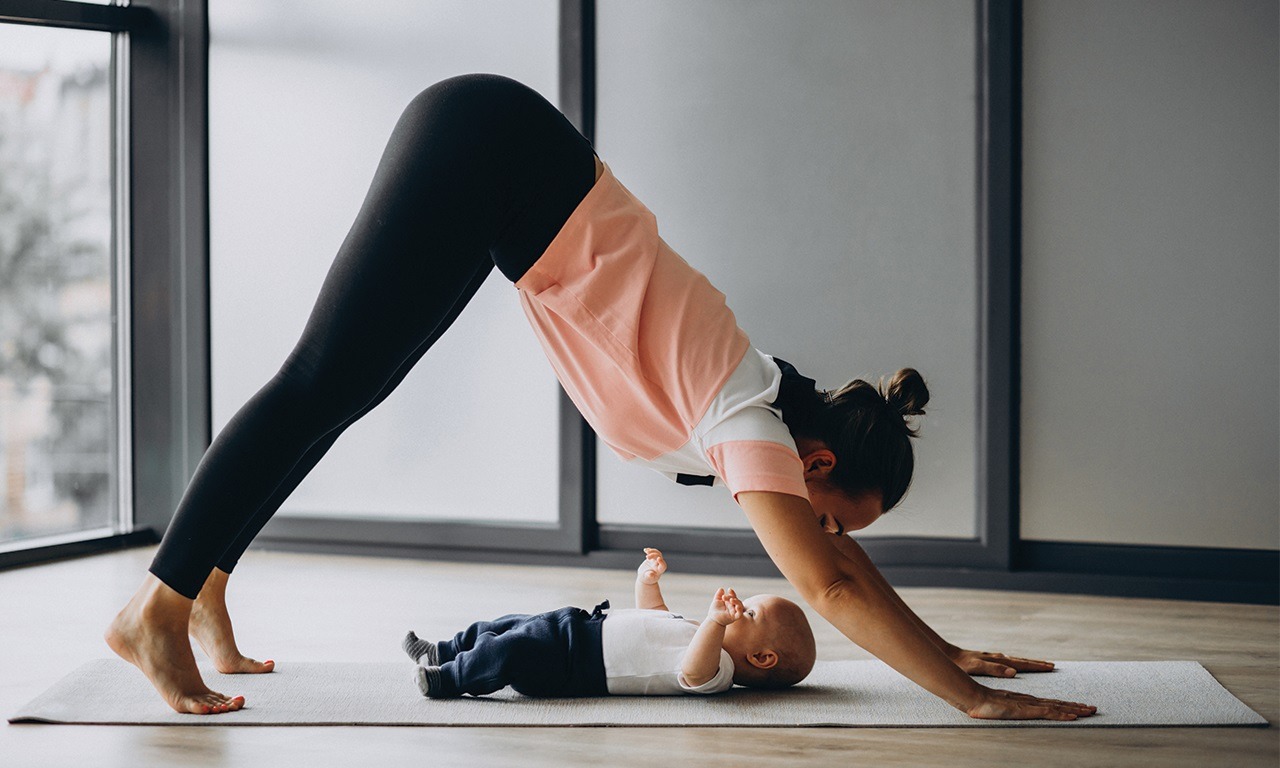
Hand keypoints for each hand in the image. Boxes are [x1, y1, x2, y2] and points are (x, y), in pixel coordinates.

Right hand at [636, 548, 666, 584]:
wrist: (644, 577)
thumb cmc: (647, 579)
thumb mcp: (647, 578)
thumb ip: (649, 576)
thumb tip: (651, 574)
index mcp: (660, 570)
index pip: (663, 565)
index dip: (662, 562)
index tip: (658, 558)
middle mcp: (659, 564)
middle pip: (659, 557)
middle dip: (654, 555)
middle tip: (647, 557)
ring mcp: (655, 561)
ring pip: (657, 553)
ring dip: (652, 551)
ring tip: (646, 551)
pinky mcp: (652, 558)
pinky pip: (652, 552)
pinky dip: (649, 550)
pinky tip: (645, 550)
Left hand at [707, 587, 743, 626]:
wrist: (712, 619)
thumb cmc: (715, 610)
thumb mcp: (716, 601)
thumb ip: (718, 595)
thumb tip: (721, 588)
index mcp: (730, 602)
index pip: (733, 596)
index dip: (732, 593)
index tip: (729, 589)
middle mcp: (733, 606)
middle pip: (736, 600)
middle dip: (731, 597)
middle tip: (724, 597)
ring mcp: (734, 612)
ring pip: (740, 606)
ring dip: (736, 602)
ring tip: (731, 599)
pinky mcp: (734, 617)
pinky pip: (739, 614)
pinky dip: (739, 610)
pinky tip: (737, 606)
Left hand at [949, 647, 1055, 677]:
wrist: (949, 656)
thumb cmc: (961, 664)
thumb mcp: (977, 667)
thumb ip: (995, 669)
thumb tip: (1014, 672)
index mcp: (998, 661)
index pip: (1022, 663)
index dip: (1037, 666)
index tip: (1051, 666)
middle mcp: (998, 658)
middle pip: (1022, 661)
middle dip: (1037, 663)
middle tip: (1052, 665)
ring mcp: (994, 658)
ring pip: (1015, 660)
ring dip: (1028, 663)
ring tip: (1039, 664)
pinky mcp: (988, 660)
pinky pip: (1007, 662)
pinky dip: (1017, 664)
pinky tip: (1016, 666)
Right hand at [965, 685, 1096, 720]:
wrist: (972, 697)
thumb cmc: (981, 703)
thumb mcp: (998, 708)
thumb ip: (1006, 708)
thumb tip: (1012, 710)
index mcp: (1024, 701)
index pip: (1050, 704)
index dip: (1065, 706)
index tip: (1079, 708)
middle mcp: (1030, 701)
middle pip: (1058, 704)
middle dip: (1077, 707)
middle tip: (1093, 708)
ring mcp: (1028, 705)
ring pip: (1057, 707)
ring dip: (1075, 709)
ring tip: (1089, 711)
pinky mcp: (1025, 709)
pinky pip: (1048, 713)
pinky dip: (1062, 714)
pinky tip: (1072, 716)